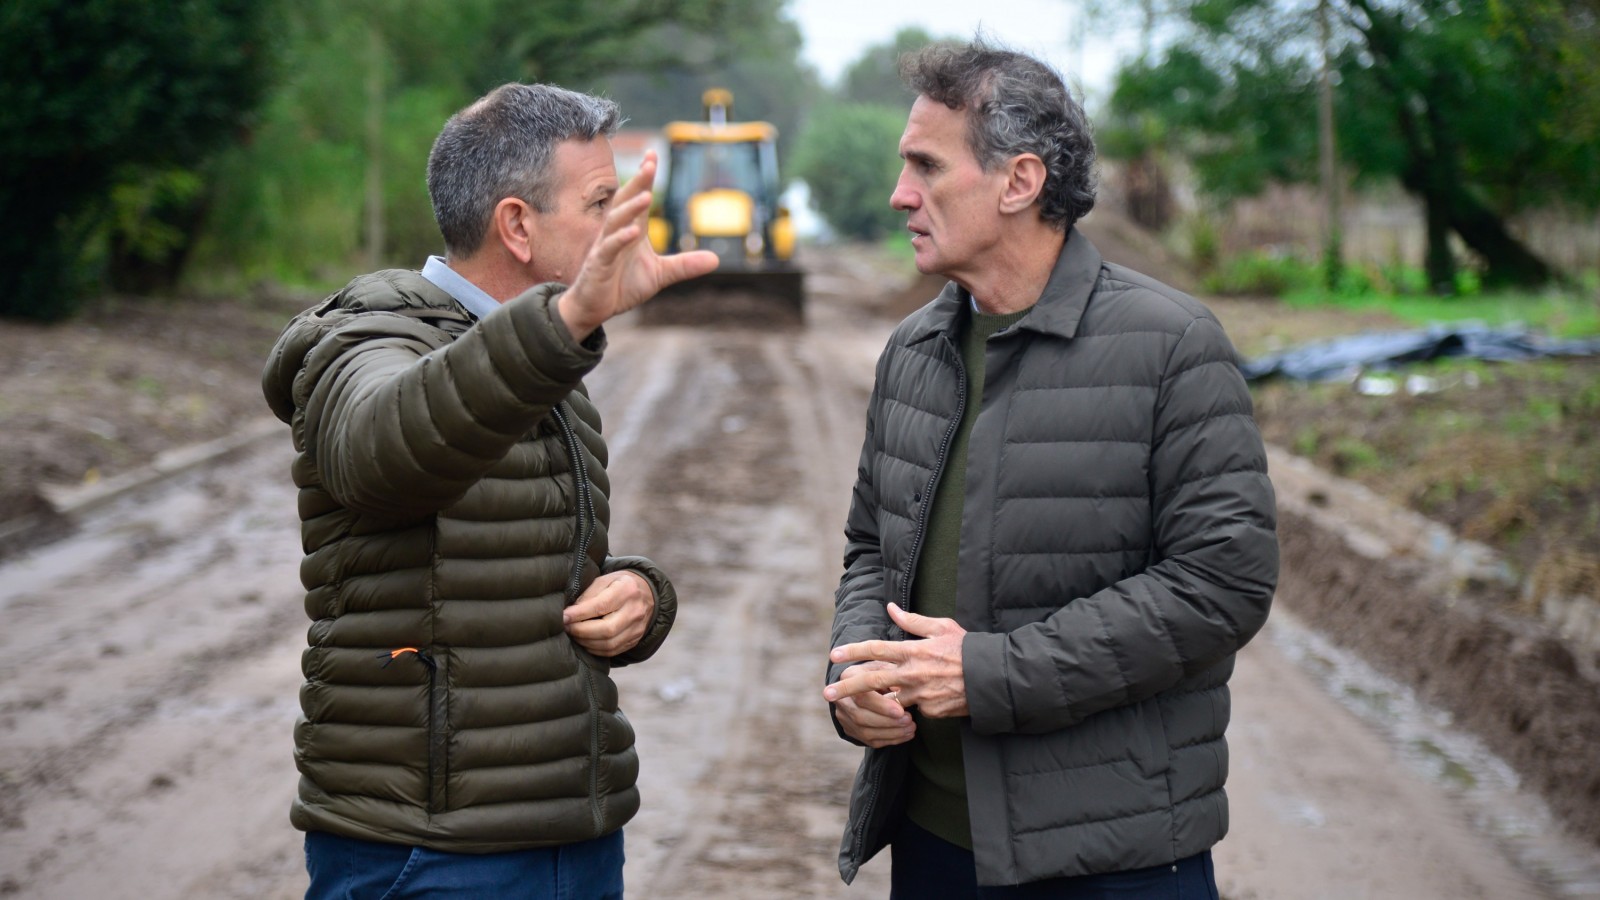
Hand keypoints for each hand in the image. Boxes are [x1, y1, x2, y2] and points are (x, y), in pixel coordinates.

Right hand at [558, 151, 717, 338]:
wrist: (595, 308)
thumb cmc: (623, 285)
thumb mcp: (660, 275)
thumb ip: (684, 265)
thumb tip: (716, 259)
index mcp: (631, 230)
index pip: (638, 198)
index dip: (645, 178)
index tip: (653, 155)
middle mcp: (617, 233)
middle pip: (626, 202)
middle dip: (638, 183)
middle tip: (650, 164)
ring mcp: (605, 247)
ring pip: (616, 221)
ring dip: (630, 208)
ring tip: (646, 196)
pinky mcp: (599, 264)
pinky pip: (609, 248)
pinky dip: (620, 240)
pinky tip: (633, 232)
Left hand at [564, 570, 655, 656]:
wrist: (646, 593)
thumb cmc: (618, 585)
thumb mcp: (604, 580)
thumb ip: (588, 594)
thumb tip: (570, 613)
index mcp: (627, 590)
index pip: (601, 606)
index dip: (579, 614)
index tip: (564, 617)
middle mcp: (635, 610)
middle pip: (607, 629)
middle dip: (581, 631)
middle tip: (566, 627)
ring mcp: (637, 628)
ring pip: (609, 643)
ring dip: (586, 641)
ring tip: (574, 634)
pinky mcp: (635, 640)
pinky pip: (612, 651)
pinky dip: (595, 649)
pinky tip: (585, 641)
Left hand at [823, 603, 968, 717]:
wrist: (992, 679)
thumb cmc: (966, 649)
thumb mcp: (942, 627)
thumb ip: (912, 621)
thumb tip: (890, 608)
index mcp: (913, 651)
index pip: (876, 650)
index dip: (853, 651)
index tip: (834, 655)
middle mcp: (913, 674)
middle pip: (871, 682)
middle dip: (846, 687)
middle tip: (827, 693)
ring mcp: (920, 695)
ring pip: (890, 700)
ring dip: (878, 701)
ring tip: (861, 703)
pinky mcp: (930, 711)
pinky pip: (913, 709)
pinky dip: (911, 705)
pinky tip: (921, 698)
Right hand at [830, 660, 915, 747]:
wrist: (869, 683)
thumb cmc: (881, 671)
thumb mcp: (886, 666)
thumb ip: (892, 675)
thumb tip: (902, 691)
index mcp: (849, 678)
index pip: (861, 696)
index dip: (881, 706)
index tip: (901, 710)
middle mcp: (842, 699)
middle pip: (861, 716)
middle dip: (887, 721)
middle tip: (909, 720)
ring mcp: (844, 717)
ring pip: (865, 732)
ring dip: (892, 732)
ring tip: (911, 727)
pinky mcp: (852, 730)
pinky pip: (871, 741)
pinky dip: (891, 739)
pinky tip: (907, 734)